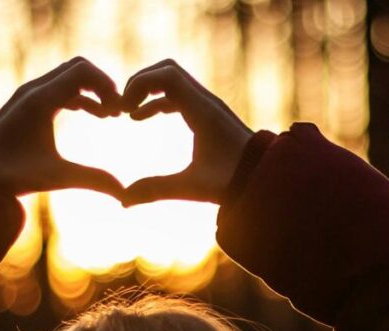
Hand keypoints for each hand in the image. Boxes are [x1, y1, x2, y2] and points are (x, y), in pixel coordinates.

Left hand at [0, 57, 123, 195]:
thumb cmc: (7, 174)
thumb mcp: (55, 176)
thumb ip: (92, 180)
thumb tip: (124, 194)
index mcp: (41, 99)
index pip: (83, 71)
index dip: (108, 85)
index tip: (120, 111)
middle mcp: (33, 90)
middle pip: (78, 68)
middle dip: (102, 85)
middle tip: (118, 112)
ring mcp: (27, 96)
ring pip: (68, 78)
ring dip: (91, 91)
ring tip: (109, 116)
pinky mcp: (24, 106)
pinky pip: (58, 89)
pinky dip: (78, 97)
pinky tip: (91, 116)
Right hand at [120, 59, 253, 205]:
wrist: (267, 179)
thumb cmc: (234, 182)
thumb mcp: (192, 187)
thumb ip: (156, 190)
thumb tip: (123, 200)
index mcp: (203, 111)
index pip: (166, 75)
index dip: (140, 84)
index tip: (123, 109)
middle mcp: (206, 101)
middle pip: (167, 71)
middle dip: (140, 83)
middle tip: (121, 106)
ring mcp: (208, 106)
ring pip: (172, 81)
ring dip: (147, 92)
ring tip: (127, 113)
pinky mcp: (208, 115)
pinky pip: (178, 96)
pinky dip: (157, 101)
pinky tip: (140, 118)